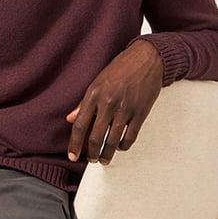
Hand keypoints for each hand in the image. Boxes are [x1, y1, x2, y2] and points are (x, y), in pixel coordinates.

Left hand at [65, 39, 163, 164]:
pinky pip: (130, 136)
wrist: (146, 59)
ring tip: (103, 159)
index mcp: (94, 94)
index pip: (80, 125)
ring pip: (113, 141)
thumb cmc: (120, 68)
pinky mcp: (141, 113)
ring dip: (107, 154)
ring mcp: (125, 109)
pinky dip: (123, 146)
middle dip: (91, 153)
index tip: (72, 156)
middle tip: (90, 160)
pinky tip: (120, 148)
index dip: (75, 143)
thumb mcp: (97, 82)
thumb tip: (71, 119)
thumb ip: (84, 103)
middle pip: (95, 137)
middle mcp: (108, 103)